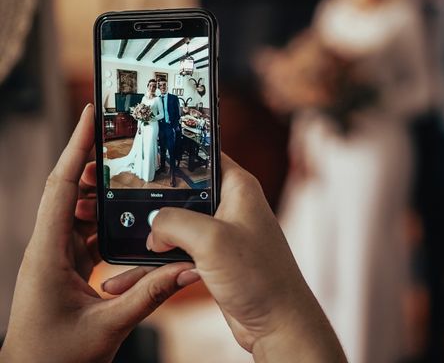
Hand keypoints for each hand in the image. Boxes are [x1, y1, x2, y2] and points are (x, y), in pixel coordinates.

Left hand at [0, 105, 198, 362]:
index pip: (62, 186)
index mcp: (48, 254)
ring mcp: (57, 257)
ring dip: (105, 193)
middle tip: (123, 137)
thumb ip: (151, 294)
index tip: (90, 115)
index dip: (77, 147)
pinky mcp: (67, 268)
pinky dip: (110, 221)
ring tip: (133, 173)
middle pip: (72, 190)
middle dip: (96, 160)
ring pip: (83, 211)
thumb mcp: (109, 327)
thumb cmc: (54, 359)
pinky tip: (132, 220)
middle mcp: (49, 248)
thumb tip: (188, 269)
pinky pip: (89, 233)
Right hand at [139, 153, 345, 362]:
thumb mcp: (211, 239)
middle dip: (159, 203)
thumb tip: (153, 229)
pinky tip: (144, 270)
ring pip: (179, 223)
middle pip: (185, 191)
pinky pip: (182, 249)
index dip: (177, 156)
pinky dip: (164, 258)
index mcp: (239, 186)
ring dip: (158, 236)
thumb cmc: (260, 277)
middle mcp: (233, 205)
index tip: (147, 160)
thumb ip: (173, 222)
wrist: (277, 322)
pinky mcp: (215, 257)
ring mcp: (223, 232)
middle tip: (132, 212)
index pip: (204, 155)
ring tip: (133, 245)